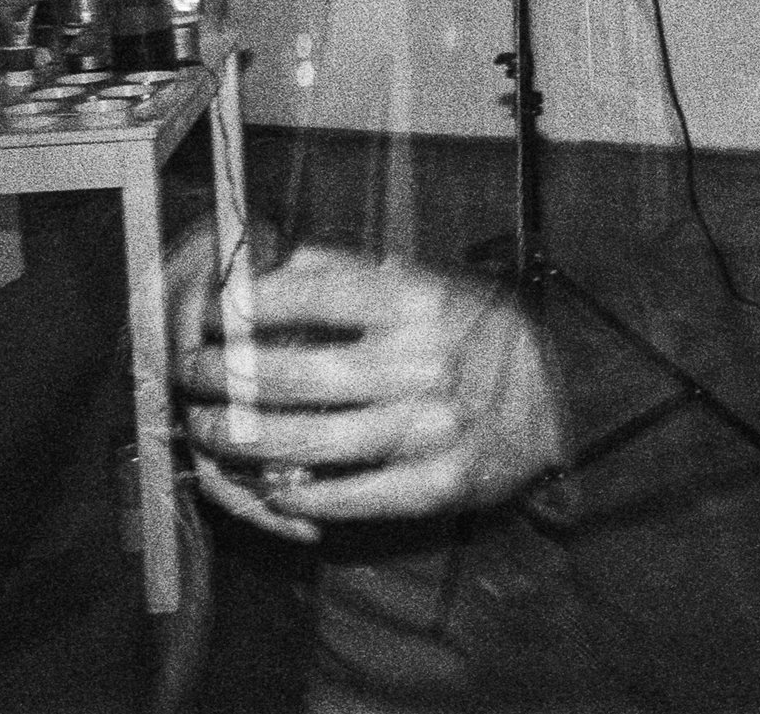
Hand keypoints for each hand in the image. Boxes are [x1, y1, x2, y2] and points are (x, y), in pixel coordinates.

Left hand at [168, 239, 564, 542]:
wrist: (566, 394)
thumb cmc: (479, 333)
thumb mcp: (428, 281)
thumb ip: (348, 272)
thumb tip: (263, 263)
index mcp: (417, 300)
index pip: (307, 296)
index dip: (243, 308)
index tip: (210, 317)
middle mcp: (421, 362)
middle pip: (290, 373)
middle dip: (223, 377)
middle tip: (193, 375)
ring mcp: (429, 428)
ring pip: (306, 441)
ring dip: (241, 439)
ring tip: (209, 430)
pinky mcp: (439, 482)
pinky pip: (348, 496)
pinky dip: (299, 494)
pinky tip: (271, 485)